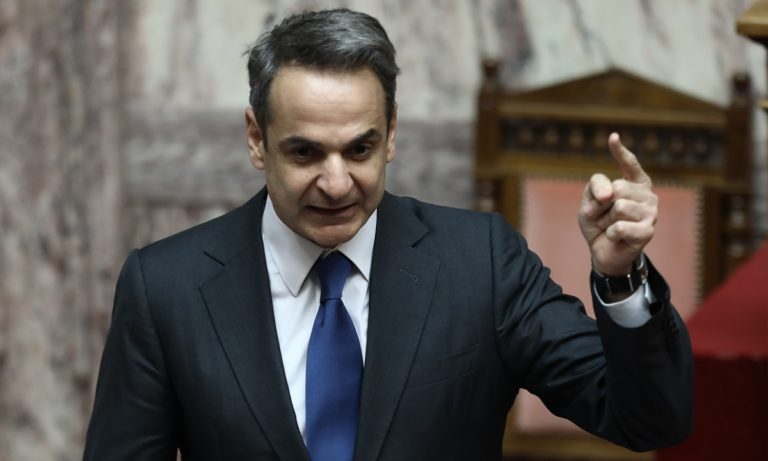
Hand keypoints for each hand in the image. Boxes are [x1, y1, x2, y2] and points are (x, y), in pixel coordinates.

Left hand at [579, 133, 657, 275]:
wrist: (603, 252)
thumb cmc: (599, 223)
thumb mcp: (589, 201)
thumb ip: (596, 187)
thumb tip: (610, 194)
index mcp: (635, 183)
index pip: (630, 164)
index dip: (621, 151)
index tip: (612, 137)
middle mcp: (647, 194)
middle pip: (617, 188)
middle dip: (600, 204)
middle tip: (599, 216)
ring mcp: (651, 212)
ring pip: (619, 207)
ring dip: (605, 220)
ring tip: (608, 226)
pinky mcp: (648, 231)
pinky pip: (620, 226)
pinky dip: (610, 233)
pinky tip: (615, 237)